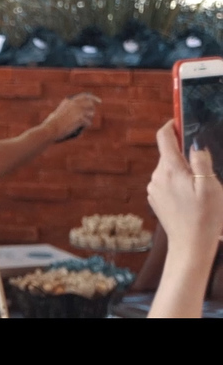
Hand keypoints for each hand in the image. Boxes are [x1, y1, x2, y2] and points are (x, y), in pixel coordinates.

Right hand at [43, 92, 99, 140]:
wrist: (50, 129)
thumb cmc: (51, 125)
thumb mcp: (57, 113)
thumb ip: (66, 112)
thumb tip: (74, 115)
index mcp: (68, 101)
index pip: (84, 96)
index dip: (93, 98)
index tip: (99, 102)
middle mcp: (74, 103)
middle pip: (90, 104)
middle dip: (91, 110)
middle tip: (89, 116)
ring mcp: (78, 110)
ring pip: (90, 113)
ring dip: (87, 119)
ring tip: (79, 125)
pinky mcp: (81, 118)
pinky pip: (88, 123)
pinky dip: (84, 127)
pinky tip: (77, 129)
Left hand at [148, 120, 222, 255]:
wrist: (190, 245)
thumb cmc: (205, 217)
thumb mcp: (210, 186)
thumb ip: (201, 161)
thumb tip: (194, 143)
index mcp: (170, 169)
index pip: (164, 137)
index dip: (172, 125)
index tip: (181, 120)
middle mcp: (157, 176)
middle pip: (168, 154)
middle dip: (184, 154)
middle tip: (203, 167)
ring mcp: (154, 188)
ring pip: (168, 169)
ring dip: (182, 171)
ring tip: (199, 188)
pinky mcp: (155, 198)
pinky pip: (166, 182)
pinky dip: (178, 182)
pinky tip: (191, 197)